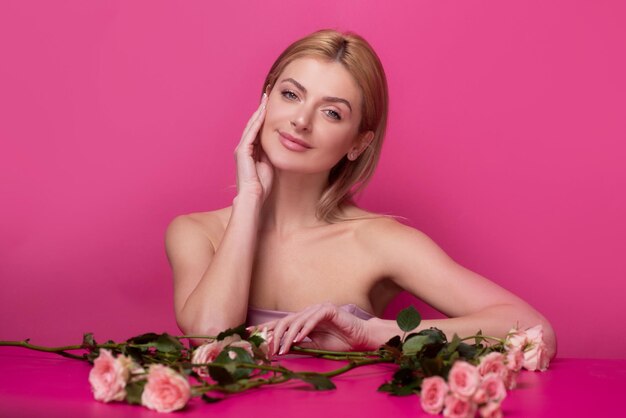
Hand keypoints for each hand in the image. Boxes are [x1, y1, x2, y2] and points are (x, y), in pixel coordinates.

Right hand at [234, 93, 272, 201]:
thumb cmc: (262, 185)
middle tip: (266, 96)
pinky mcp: (242, 151)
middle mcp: (244, 148)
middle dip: (260, 110)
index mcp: (250, 151)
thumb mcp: (269, 164)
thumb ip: (269, 153)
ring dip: (258, 112)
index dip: (263, 118)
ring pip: (251, 126)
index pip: (258, 130)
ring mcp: (242, 148)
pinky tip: (263, 113)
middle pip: (253, 125)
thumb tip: (278, 143)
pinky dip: (257, 122)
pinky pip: (251, 133)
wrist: (254, 195)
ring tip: (265, 100)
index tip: (270, 106)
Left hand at [258, 303, 372, 355]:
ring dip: (288, 336)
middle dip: (274, 334)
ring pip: (297, 320)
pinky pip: (313, 318)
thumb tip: (280, 349)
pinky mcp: (329, 309)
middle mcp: (308, 312)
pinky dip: (305, 329)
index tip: (249, 333)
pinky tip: (299, 339)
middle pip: (285, 320)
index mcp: (303, 320)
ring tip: (282, 349)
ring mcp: (318, 309)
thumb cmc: (340, 342)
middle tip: (268, 349)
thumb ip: (300, 346)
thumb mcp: (315, 347)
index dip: (265, 327)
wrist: (361, 338)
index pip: (281, 322)